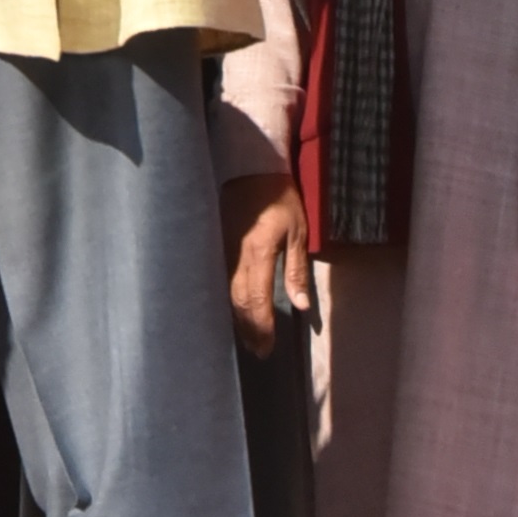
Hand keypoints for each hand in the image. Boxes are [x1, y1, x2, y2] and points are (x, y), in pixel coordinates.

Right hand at [221, 170, 311, 355]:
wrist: (250, 166)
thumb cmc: (280, 197)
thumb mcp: (298, 231)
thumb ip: (297, 269)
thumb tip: (301, 305)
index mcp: (257, 253)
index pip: (256, 300)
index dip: (261, 327)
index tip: (267, 348)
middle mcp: (235, 255)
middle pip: (237, 302)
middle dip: (248, 329)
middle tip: (258, 351)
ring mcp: (222, 249)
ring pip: (225, 293)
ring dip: (237, 318)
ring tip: (248, 337)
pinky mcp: (216, 243)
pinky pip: (220, 279)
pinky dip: (228, 299)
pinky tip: (234, 309)